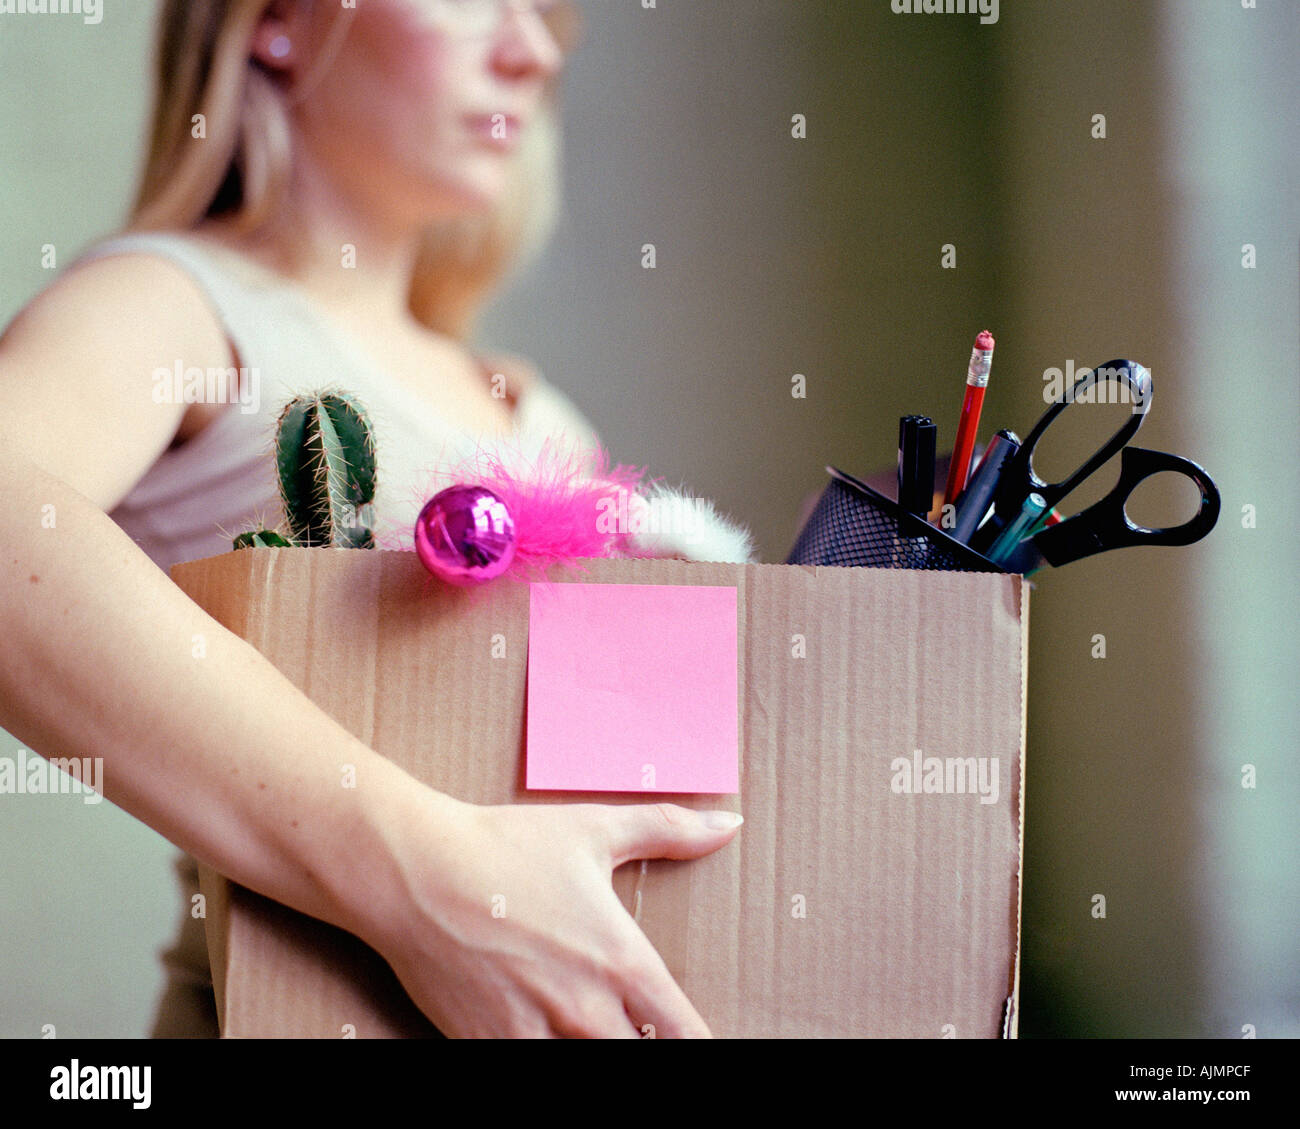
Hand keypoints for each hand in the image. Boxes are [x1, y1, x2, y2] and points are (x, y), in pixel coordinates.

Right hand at [374, 796, 742, 1037]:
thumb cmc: (506, 846)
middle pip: (643, 1060)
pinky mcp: (487, 1047)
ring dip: (595, 1049)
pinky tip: (545, 1034)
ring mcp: (534, 1035)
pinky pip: (530, 1071)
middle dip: (646, 1047)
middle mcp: (585, 1009)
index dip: (700, 1044)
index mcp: (622, 961)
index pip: (687, 1036)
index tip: (696, 1037)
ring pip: (592, 1071)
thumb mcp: (594, 829)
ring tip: (588, 1026)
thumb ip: (669, 829)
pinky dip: (544, 1057)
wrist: (414, 871)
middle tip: (639, 1030)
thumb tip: (729, 823)